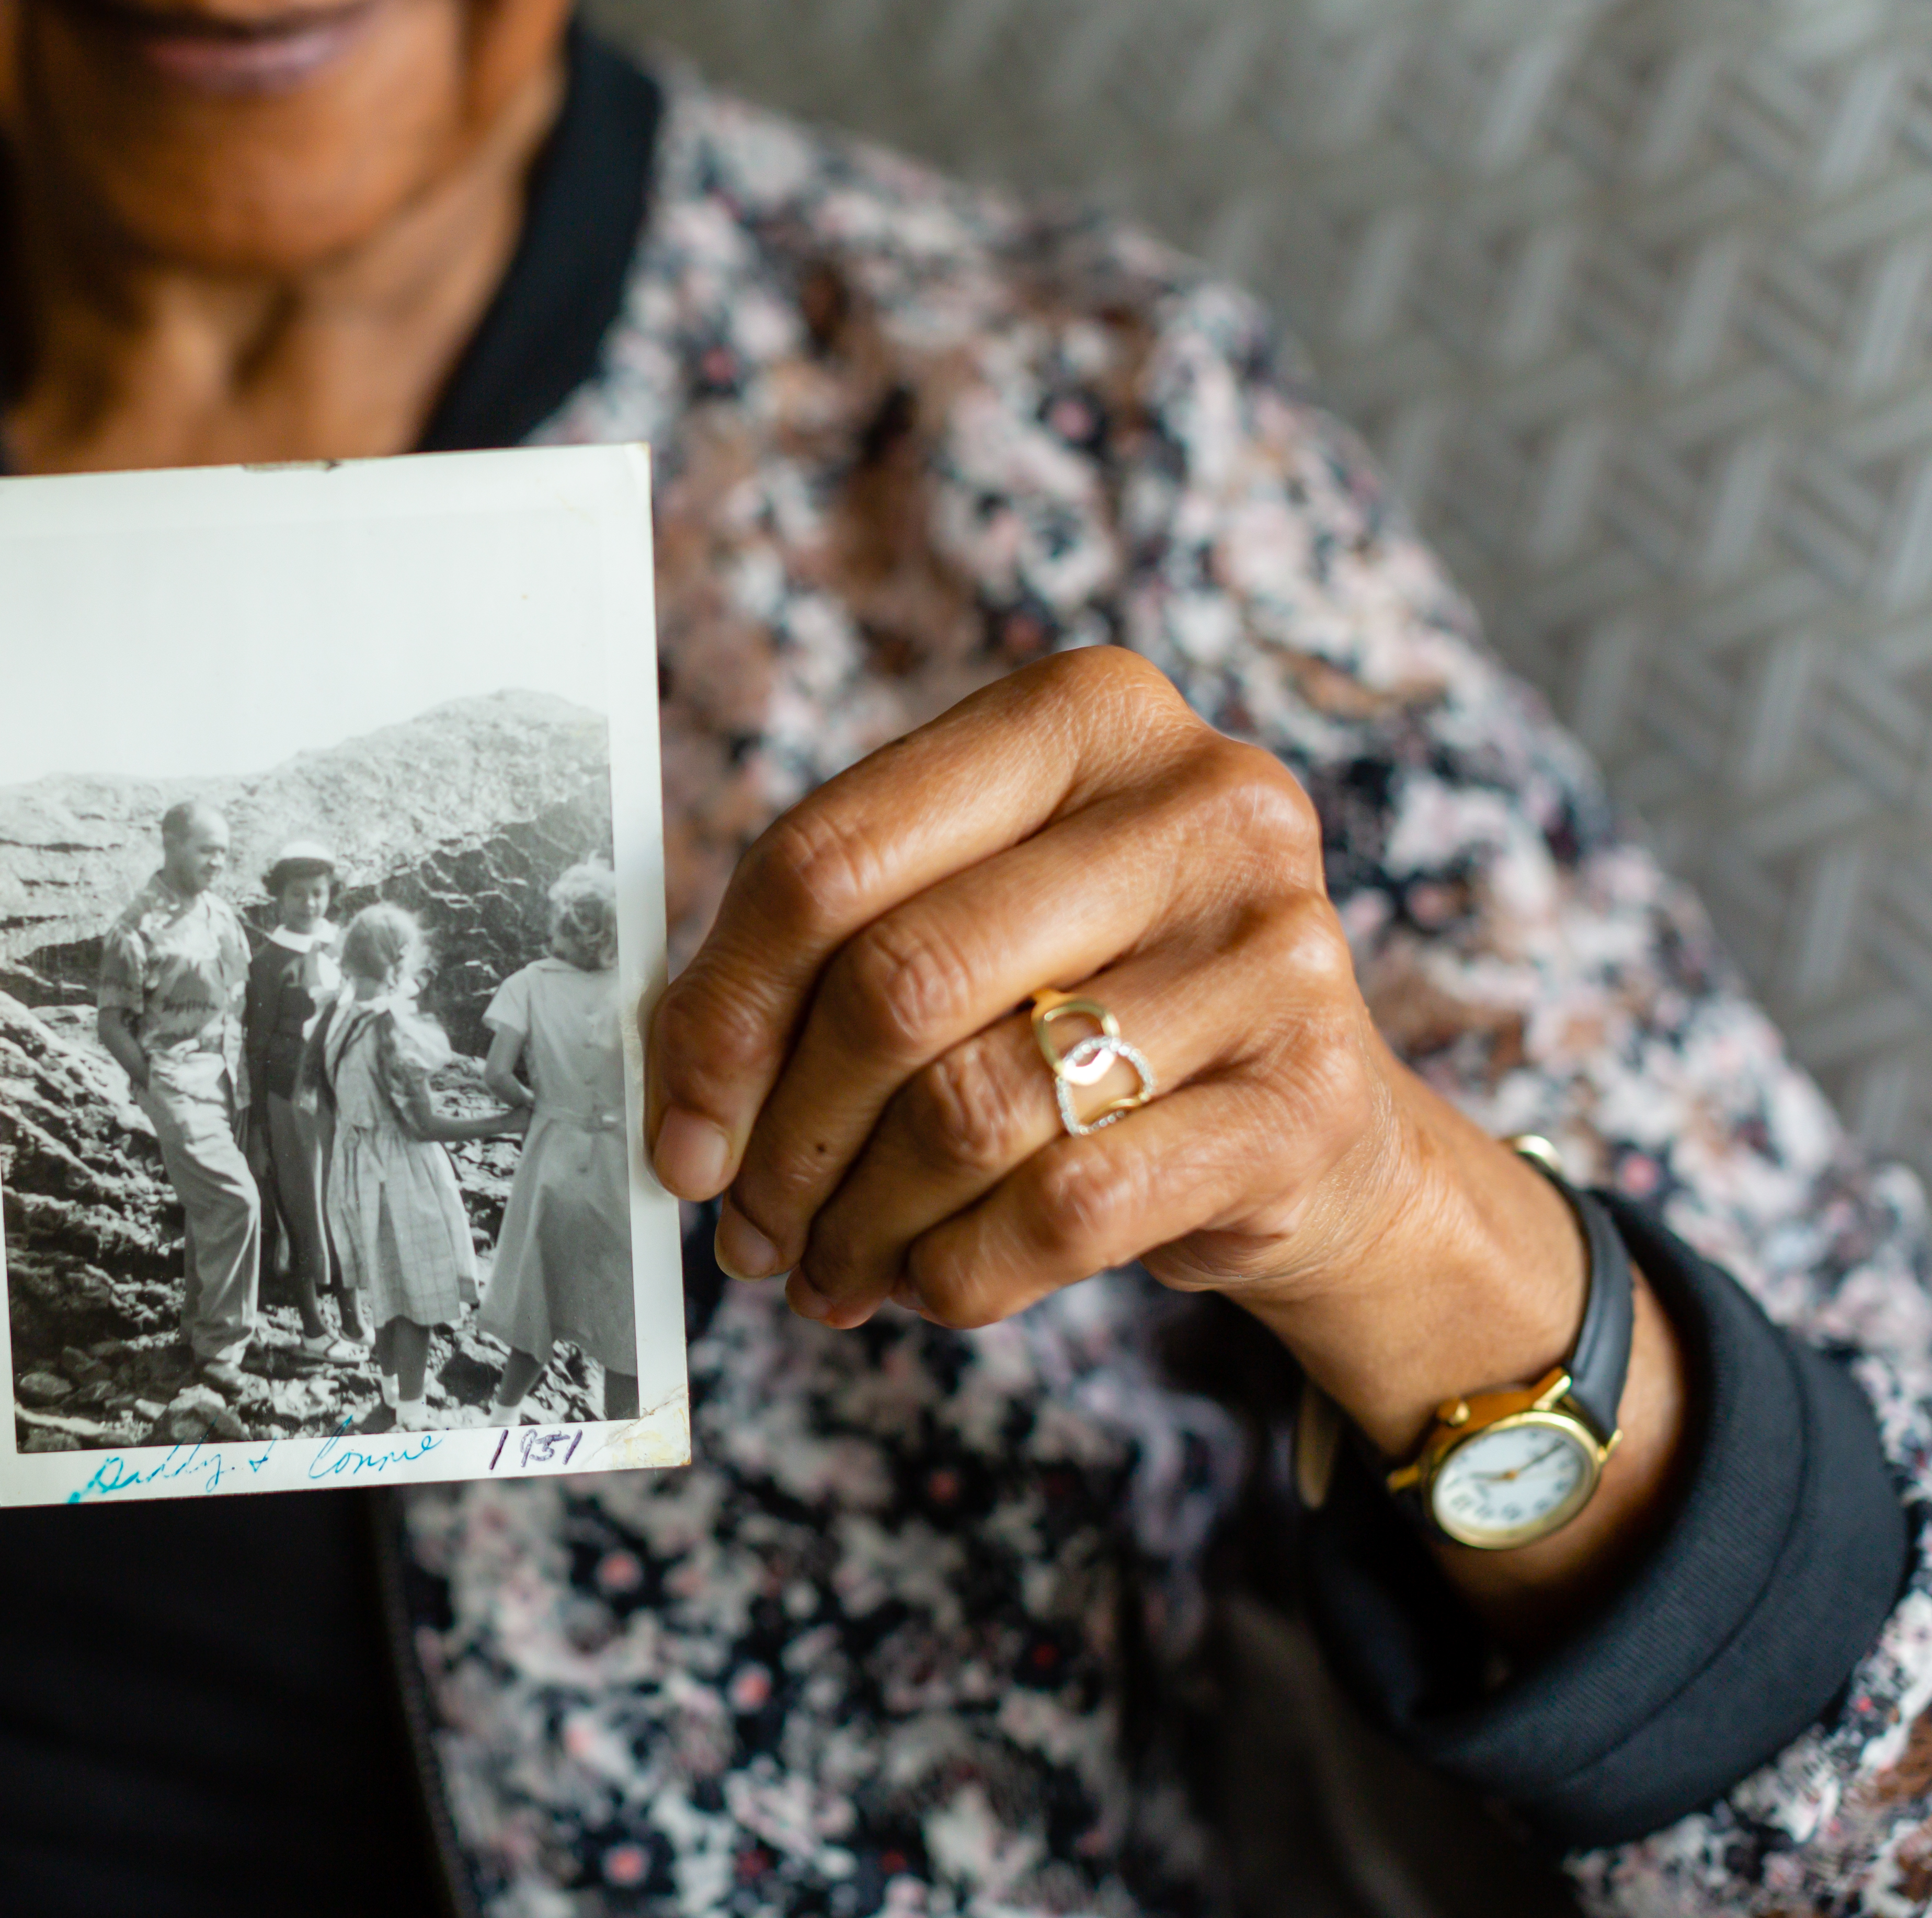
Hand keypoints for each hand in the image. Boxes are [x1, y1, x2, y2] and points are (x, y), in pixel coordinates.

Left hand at [643, 646, 1598, 1355]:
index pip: (828, 857)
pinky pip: (1067, 1209)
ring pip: (972, 1110)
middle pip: (896, 986)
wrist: (1315, 1119)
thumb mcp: (972, 912)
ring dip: (863, 1222)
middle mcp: (1199, 803)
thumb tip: (679, 1101)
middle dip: (789, 1136)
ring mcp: (1273, 947)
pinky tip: (931, 1282)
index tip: (682, 1128)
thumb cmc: (1094, 993)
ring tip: (828, 1268)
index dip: (724, 1012)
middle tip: (749, 1226)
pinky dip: (964, 1270)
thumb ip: (828, 950)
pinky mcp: (1305, 1100)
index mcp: (1084, 712)